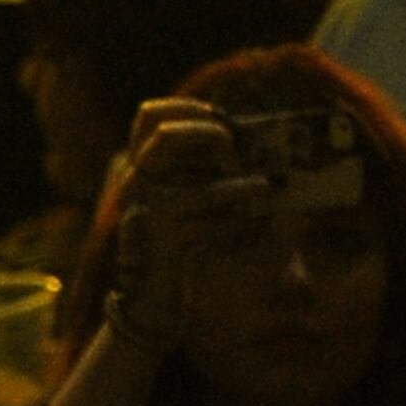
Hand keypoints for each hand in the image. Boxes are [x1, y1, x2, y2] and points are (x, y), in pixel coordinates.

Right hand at [100, 101, 266, 347]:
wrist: (153, 299)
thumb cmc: (184, 241)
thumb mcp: (196, 197)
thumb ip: (214, 170)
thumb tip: (257, 149)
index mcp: (145, 165)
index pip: (148, 117)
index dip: (184, 107)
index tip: (220, 116)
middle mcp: (139, 183)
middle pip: (164, 138)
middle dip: (207, 135)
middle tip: (234, 148)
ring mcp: (147, 213)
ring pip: (196, 191)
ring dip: (238, 190)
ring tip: (266, 188)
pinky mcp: (164, 243)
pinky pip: (209, 228)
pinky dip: (237, 225)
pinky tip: (254, 225)